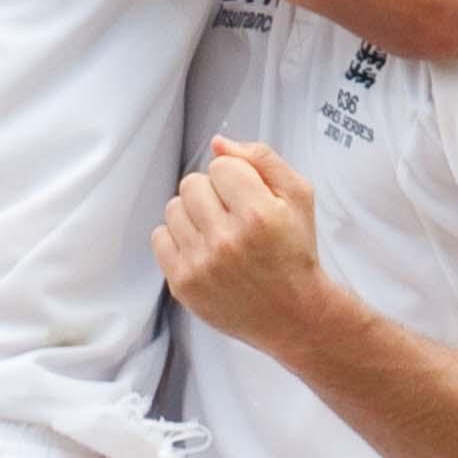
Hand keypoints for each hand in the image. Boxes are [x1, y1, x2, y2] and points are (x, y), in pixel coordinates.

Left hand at [152, 137, 329, 342]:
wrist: (292, 313)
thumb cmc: (294, 252)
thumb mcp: (298, 196)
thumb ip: (262, 160)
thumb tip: (218, 144)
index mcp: (258, 214)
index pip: (220, 166)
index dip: (235, 177)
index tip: (247, 197)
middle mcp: (227, 240)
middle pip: (192, 184)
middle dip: (212, 193)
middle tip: (232, 215)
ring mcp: (201, 264)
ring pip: (173, 208)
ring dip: (193, 214)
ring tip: (217, 232)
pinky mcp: (183, 283)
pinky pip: (160, 237)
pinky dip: (178, 239)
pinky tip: (202, 249)